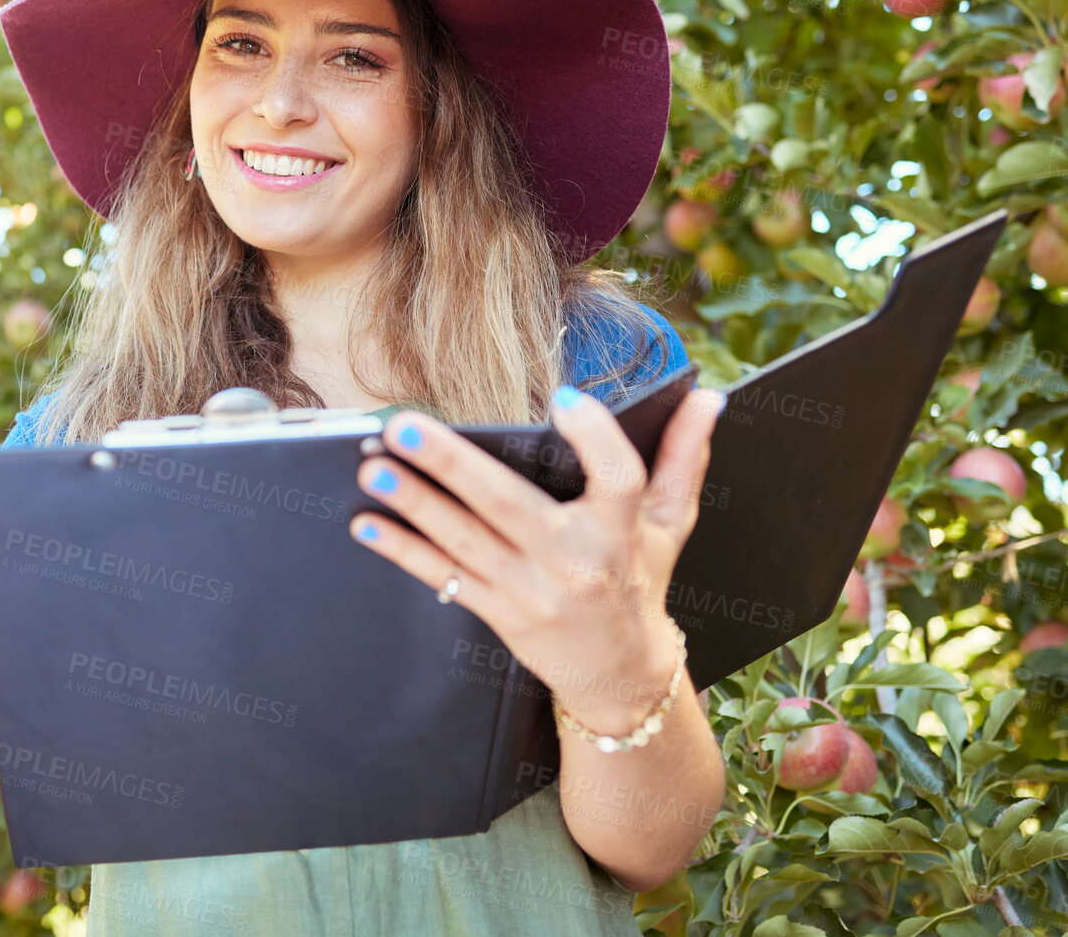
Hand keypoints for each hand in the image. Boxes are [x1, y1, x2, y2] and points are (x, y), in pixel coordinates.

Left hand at [348, 384, 726, 730]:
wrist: (621, 675)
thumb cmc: (641, 579)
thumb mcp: (668, 523)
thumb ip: (682, 457)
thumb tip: (706, 397)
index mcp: (621, 531)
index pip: (618, 479)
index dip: (595, 438)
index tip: (564, 399)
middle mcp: (574, 563)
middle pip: (509, 506)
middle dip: (452, 466)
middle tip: (403, 428)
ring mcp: (531, 593)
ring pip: (465, 542)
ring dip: (414, 505)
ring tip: (372, 469)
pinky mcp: (499, 614)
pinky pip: (444, 578)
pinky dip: (402, 552)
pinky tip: (365, 524)